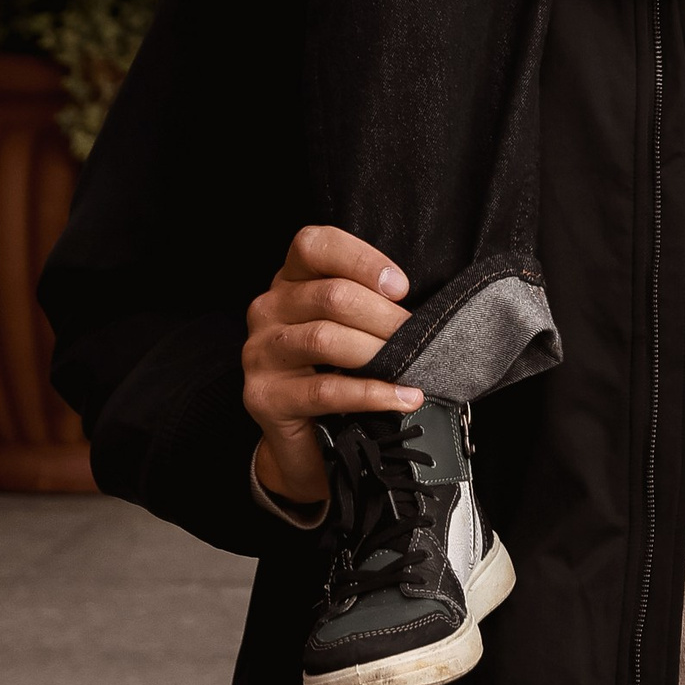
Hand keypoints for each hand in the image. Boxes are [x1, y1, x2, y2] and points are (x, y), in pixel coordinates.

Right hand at [243, 225, 422, 507]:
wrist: (306, 439)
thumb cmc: (337, 372)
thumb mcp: (351, 327)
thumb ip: (370, 303)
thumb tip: (424, 309)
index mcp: (289, 281)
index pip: (314, 245)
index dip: (362, 259)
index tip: (401, 287)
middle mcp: (268, 310)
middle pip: (331, 295)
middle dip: (385, 317)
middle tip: (421, 337)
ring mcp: (260, 353)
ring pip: (326, 339)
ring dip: (380, 352)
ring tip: (412, 365)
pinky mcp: (264, 397)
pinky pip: (326, 390)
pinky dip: (373, 393)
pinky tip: (403, 397)